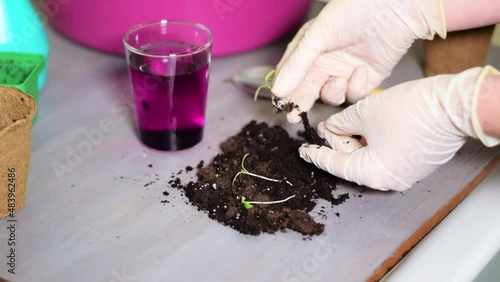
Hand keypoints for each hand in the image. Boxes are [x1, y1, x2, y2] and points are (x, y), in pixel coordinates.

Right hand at [271, 0, 445, 122]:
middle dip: (300, 104)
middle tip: (294, 116)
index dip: (284, 92)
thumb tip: (277, 91)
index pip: (290, 76)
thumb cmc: (353, 11)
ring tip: (339, 80)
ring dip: (332, 93)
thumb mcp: (317, 36)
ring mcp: (344, 73)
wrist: (393, 8)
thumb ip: (297, 66)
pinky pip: (354, 96)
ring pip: (330, 97)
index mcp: (308, 50)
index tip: (282, 107)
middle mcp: (324, 63)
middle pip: (307, 91)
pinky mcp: (364, 80)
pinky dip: (355, 88)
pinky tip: (360, 71)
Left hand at [299, 66, 498, 190]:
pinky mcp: (415, 162)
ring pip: (368, 155)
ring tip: (345, 120)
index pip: (335, 164)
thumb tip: (330, 127)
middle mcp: (388, 179)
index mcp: (372, 174)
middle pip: (352, 160)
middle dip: (338, 141)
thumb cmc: (410, 111)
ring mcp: (404, 172)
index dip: (316, 154)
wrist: (455, 106)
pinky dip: (372, 139)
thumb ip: (341, 123)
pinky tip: (365, 122)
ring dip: (355, 137)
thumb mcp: (364, 113)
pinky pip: (385, 152)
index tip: (303, 150)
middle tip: (326, 125)